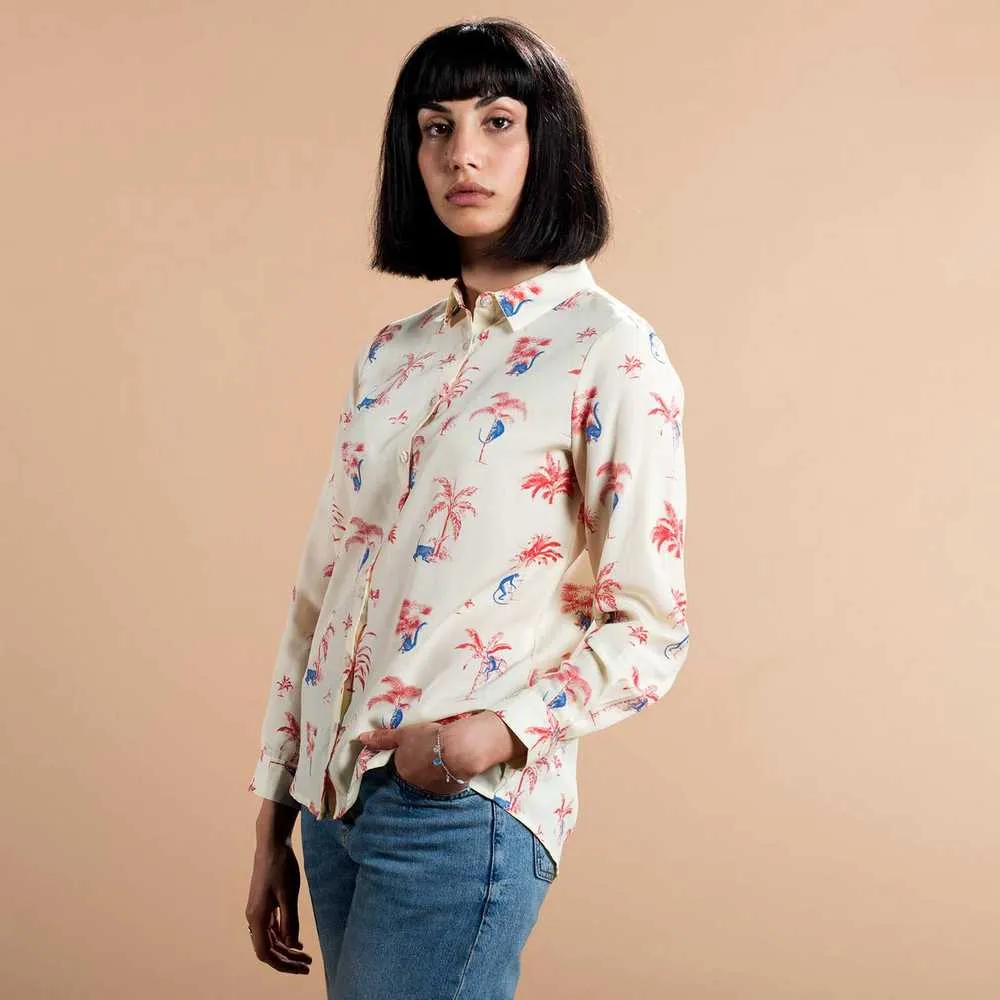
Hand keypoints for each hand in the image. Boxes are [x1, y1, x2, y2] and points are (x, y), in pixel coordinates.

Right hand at [245, 837, 312, 974]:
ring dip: (287, 949)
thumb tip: (291, 945)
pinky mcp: (264, 904)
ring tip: (305, 955)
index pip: (266, 953)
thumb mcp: (289, 895)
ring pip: (270, 938)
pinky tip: (296, 941)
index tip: (300, 968)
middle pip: (269, 948)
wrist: (272, 843)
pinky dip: (284, 936)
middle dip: (287, 959)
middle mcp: (254, 917)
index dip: (282, 964)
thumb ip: (290, 921)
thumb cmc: (281, 866)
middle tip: (308, 964)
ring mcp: (258, 910)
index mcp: (258, 917)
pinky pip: (272, 927)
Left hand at [357, 712, 518, 793]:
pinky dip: (447, 776)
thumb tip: (360, 739)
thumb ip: (383, 738)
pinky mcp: (449, 791)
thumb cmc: (429, 738)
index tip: (416, 747)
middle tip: (430, 750)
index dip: (408, 755)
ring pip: (430, 780)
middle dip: (420, 764)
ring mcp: (432, 789)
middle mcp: (414, 783)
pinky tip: (454, 765)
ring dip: (434, 772)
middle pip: (415, 774)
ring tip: (444, 757)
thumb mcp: (404, 733)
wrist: (459, 749)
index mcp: (402, 769)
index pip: (400, 765)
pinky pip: (445, 784)